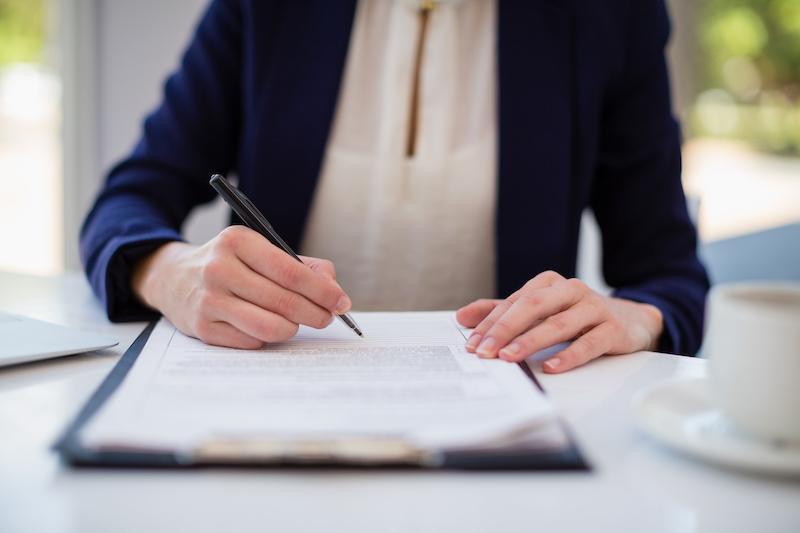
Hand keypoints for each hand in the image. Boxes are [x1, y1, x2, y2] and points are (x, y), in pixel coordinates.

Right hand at [131, 226, 350, 348]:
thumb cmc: (230, 265)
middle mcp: (219, 268)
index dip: (322, 290)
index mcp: (238, 241)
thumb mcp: (260, 251)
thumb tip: (333, 288)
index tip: (342, 302)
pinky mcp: (202, 328)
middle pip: (283, 301)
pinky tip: (265, 327)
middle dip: (315, 313)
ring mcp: (208, 300)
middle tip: (328, 318)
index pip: (290, 271)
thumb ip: (301, 265)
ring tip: (296, 323)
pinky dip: (267, 338)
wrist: (173, 278)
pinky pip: (251, 341)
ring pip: (269, 326)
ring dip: (292, 328)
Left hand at [456, 271, 662, 372]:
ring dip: (530, 341)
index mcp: (549, 283)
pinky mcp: (613, 329)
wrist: (632, 319)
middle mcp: (571, 290)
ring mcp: (593, 308)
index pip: (514, 302)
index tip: (472, 343)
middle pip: (533, 307)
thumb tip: (461, 317)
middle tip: (484, 351)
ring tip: (509, 357)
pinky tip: (551, 367)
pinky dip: (569, 356)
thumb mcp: (540, 310)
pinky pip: (588, 343)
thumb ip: (502, 312)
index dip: (491, 323)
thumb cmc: (577, 316)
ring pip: (558, 324)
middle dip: (504, 329)